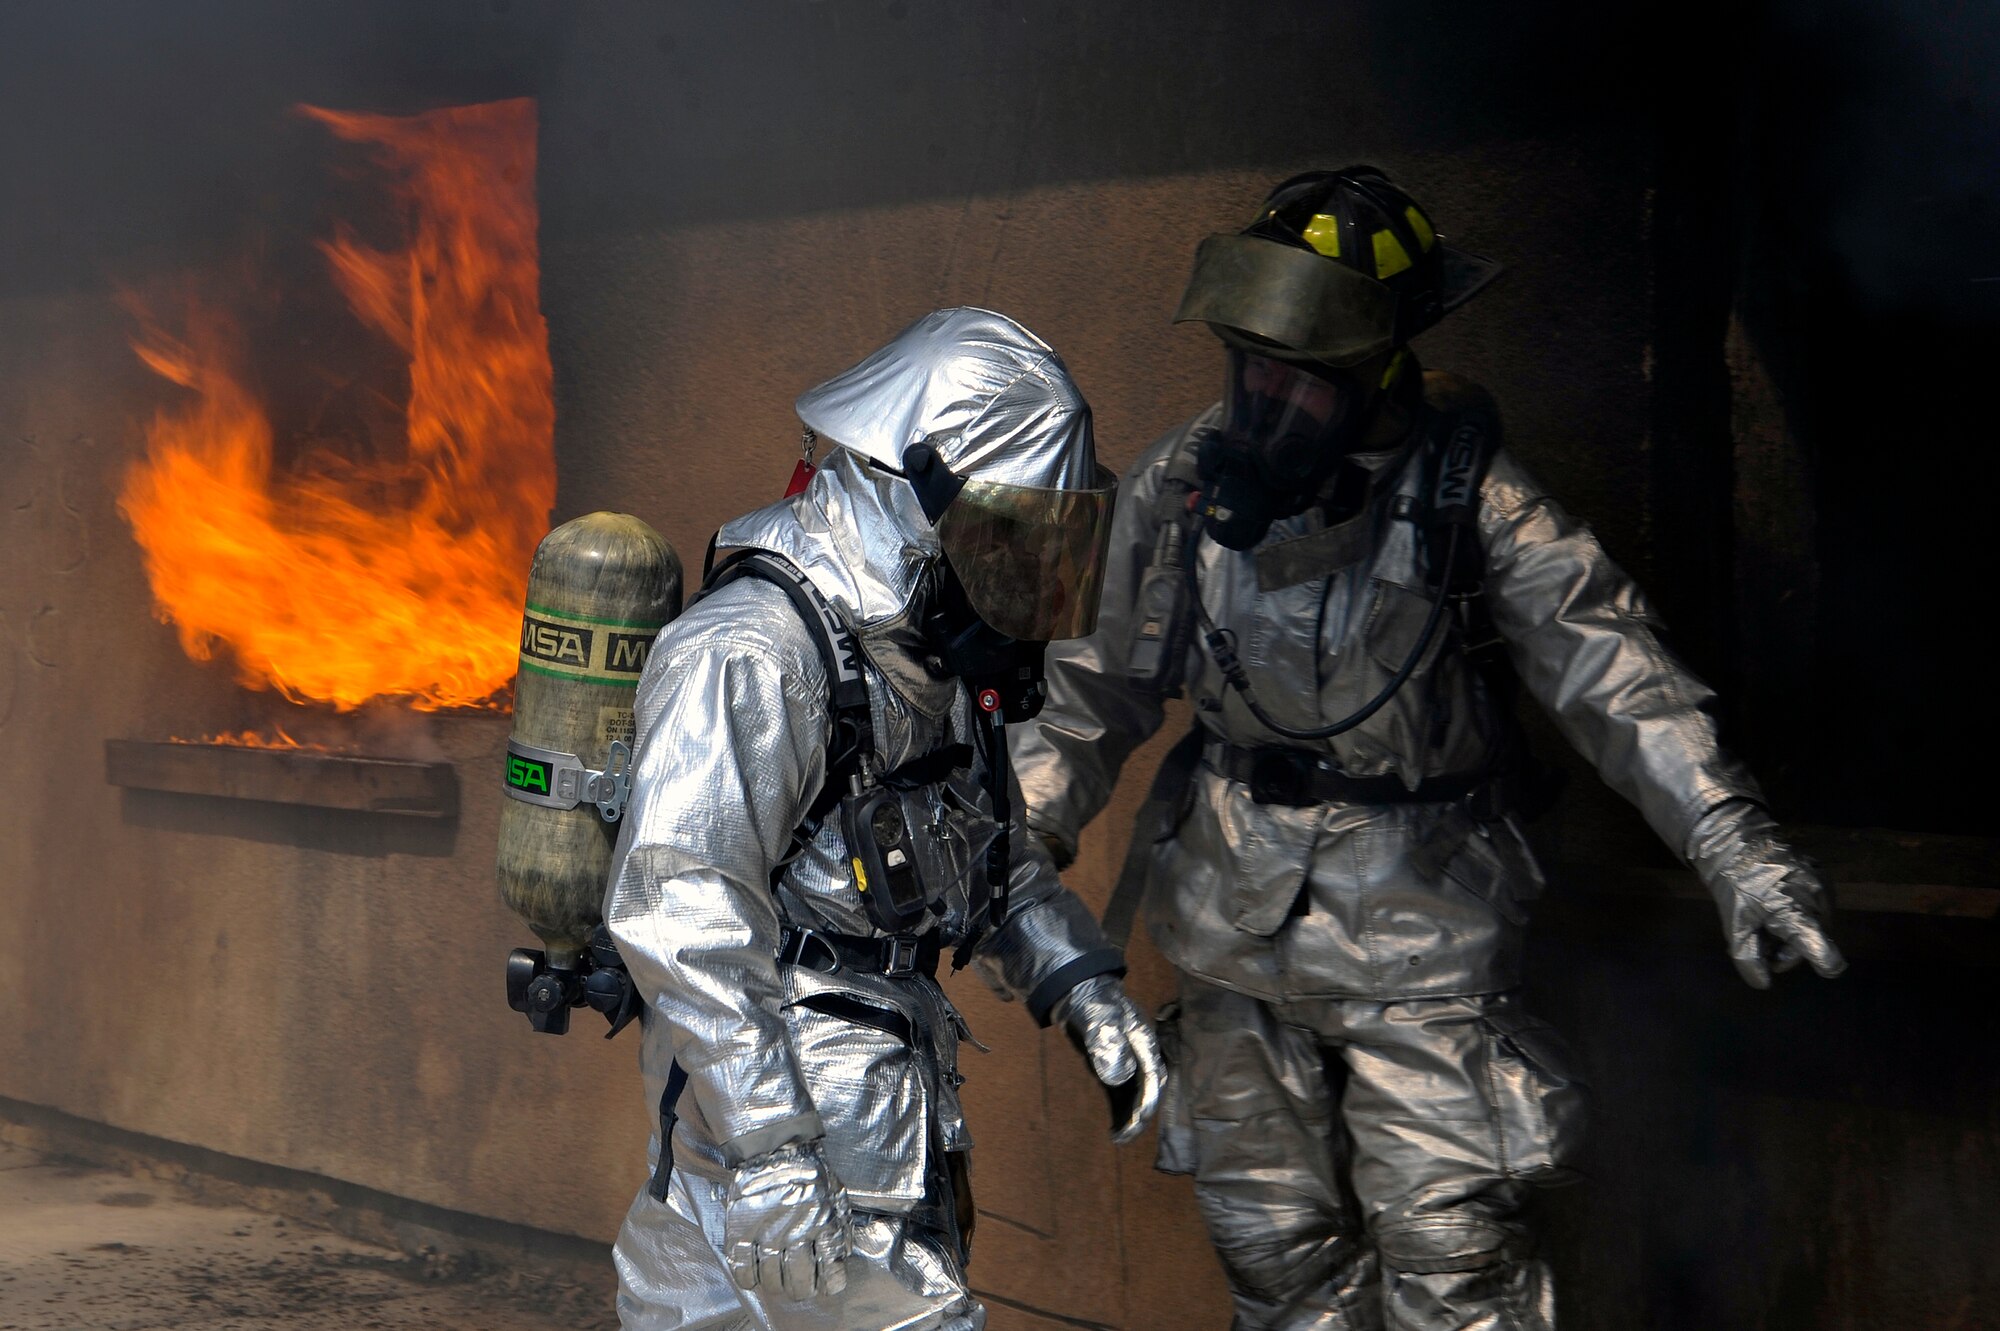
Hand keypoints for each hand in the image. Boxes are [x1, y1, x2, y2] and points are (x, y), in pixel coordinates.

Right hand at [723, 1141, 850, 1301]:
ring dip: (777, 1285)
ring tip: (778, 1278)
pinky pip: (742, 1268)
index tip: (827, 1283)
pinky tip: (755, 1274)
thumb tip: (841, 1256)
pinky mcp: (742, 1230)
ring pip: (772, 1281)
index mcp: (824, 1226)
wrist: (776, 1145)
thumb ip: (841, 1227)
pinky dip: (748, 1278)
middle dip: (802, 1289)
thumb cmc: (810, 1170)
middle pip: (799, 1284)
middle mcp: (797, 1235)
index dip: (829, 1284)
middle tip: (800, 1284)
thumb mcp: (837, 1195)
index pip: (829, 1274)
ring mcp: (768, 1234)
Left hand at [1051, 974, 1163, 1143]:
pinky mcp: (1114, 1064)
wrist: (1078, 990)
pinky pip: (1121, 1091)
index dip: (1147, 1102)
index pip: (1153, 1078)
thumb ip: (1108, 1046)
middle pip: (1148, 1089)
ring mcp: (1128, 1060)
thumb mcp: (1100, 1022)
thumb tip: (1118, 1078)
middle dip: (1140, 1115)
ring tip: (1118, 1137)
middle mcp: (1141, 1054)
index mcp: (1144, 1043)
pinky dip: (1119, 1108)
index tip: (1136, 1121)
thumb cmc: (1093, 1003)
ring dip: (1130, 1115)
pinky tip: (1112, 1125)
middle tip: (1124, 1137)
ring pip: (1135, 1093)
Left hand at [1688, 801, 1846, 989]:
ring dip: (1793, 930)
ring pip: (1815, 925)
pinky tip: (1777, 904)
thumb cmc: (1735, 885)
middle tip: (1761, 938)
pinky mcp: (1824, 876)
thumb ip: (1748, 957)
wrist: (1738, 841)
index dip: (1825, 963)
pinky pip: (1816, 907)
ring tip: (1765, 918)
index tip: (1828, 969)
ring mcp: (1824, 886)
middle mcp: (1818, 900)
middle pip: (1812, 941)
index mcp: (1796, 913)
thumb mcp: (1734, 924)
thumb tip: (1764, 984)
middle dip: (1787, 948)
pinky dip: (1800, 912)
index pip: (1822, 947)